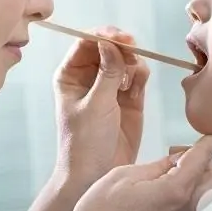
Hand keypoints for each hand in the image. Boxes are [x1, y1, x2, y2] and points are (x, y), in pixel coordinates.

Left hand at [52, 26, 149, 183]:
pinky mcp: (129, 98)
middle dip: (122, 46)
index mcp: (71, 75)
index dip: (104, 36)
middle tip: (133, 51)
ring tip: (131, 79)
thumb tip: (111, 42)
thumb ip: (107, 72)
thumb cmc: (85, 142)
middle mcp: (89, 77)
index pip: (86, 42)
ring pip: (125, 59)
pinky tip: (136, 88)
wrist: (96, 175)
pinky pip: (138, 76)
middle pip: (108, 47)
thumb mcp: (95, 105)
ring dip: (132, 62)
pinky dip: (140, 75)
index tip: (121, 37)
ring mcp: (110, 86)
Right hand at [52, 135, 211, 210]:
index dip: (210, 141)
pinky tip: (162, 188)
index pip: (203, 159)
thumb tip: (172, 160)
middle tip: (182, 154)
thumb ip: (155, 166)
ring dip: (197, 178)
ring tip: (169, 171)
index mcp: (175, 191)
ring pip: (206, 196)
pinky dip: (187, 193)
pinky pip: (191, 209)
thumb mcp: (124, 176)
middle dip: (207, 161)